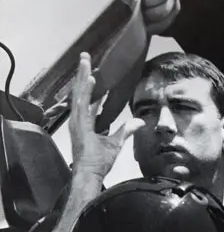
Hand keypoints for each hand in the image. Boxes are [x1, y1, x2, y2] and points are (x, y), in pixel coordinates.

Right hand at [69, 52, 144, 180]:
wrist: (89, 174)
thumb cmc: (99, 162)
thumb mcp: (116, 143)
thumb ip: (126, 130)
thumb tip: (139, 121)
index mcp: (86, 121)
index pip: (89, 98)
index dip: (91, 85)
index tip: (93, 71)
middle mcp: (79, 118)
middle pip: (81, 91)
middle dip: (83, 74)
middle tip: (85, 57)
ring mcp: (77, 121)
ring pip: (79, 93)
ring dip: (82, 76)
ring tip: (85, 60)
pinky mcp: (78, 125)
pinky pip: (82, 103)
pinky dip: (85, 90)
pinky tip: (89, 78)